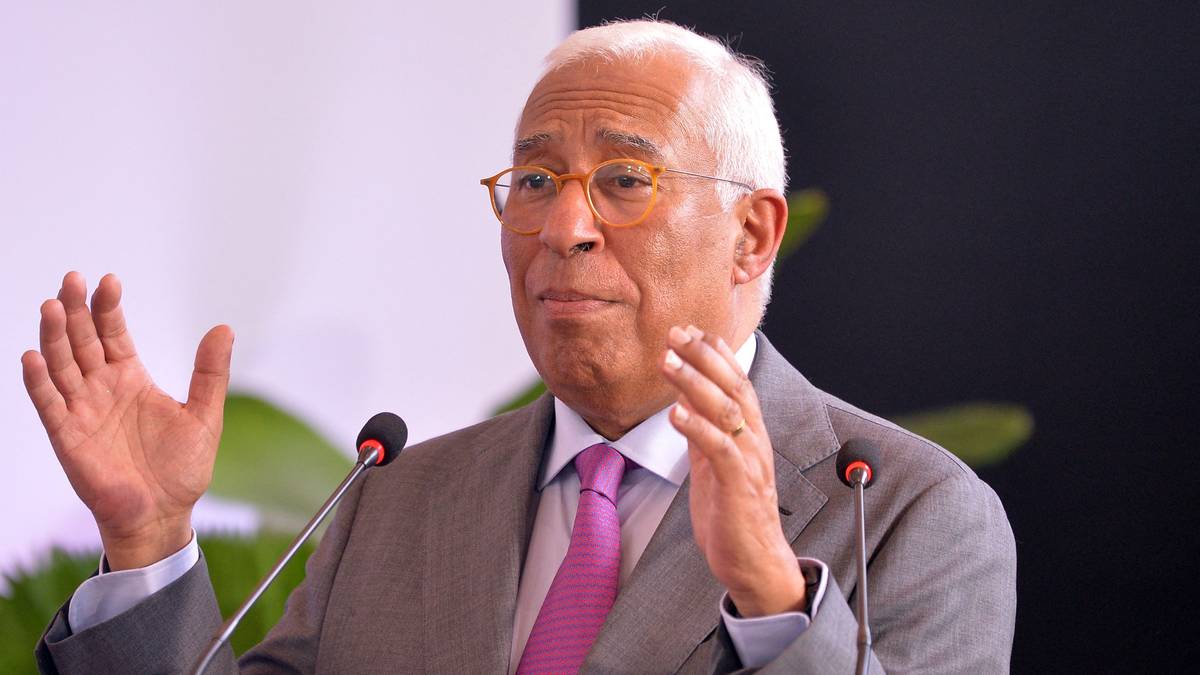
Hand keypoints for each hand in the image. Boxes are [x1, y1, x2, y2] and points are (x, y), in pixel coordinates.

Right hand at [20, 272, 232, 569]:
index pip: (113, 333)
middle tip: (72, 279)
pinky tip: (34, 356)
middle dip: (75, 309)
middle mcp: (102, 389)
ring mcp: (82, 410)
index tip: (109, 281)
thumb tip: (223, 328)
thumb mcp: (204, 415)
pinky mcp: (67, 435)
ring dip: (53, 336)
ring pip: (61, 364)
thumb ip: (210, 373)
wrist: (163, 514)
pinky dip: (39, 380)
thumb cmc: (182, 469)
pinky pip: (48, 403)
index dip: (108, 307)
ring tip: (51, 305)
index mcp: (132, 380)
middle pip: (82, 340)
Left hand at [660, 325, 805, 616]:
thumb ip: (704, 436)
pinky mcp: (739, 487)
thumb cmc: (733, 516)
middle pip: (733, 387)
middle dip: (704, 356)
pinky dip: (697, 428)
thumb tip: (684, 405)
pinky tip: (675, 413)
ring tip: (669, 361)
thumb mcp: (713, 467)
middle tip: (676, 332)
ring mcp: (749, 463)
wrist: (754, 564)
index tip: (691, 329)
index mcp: (749, 435)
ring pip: (727, 411)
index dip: (715, 354)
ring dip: (696, 383)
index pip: (737, 382)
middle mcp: (754, 442)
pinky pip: (720, 450)